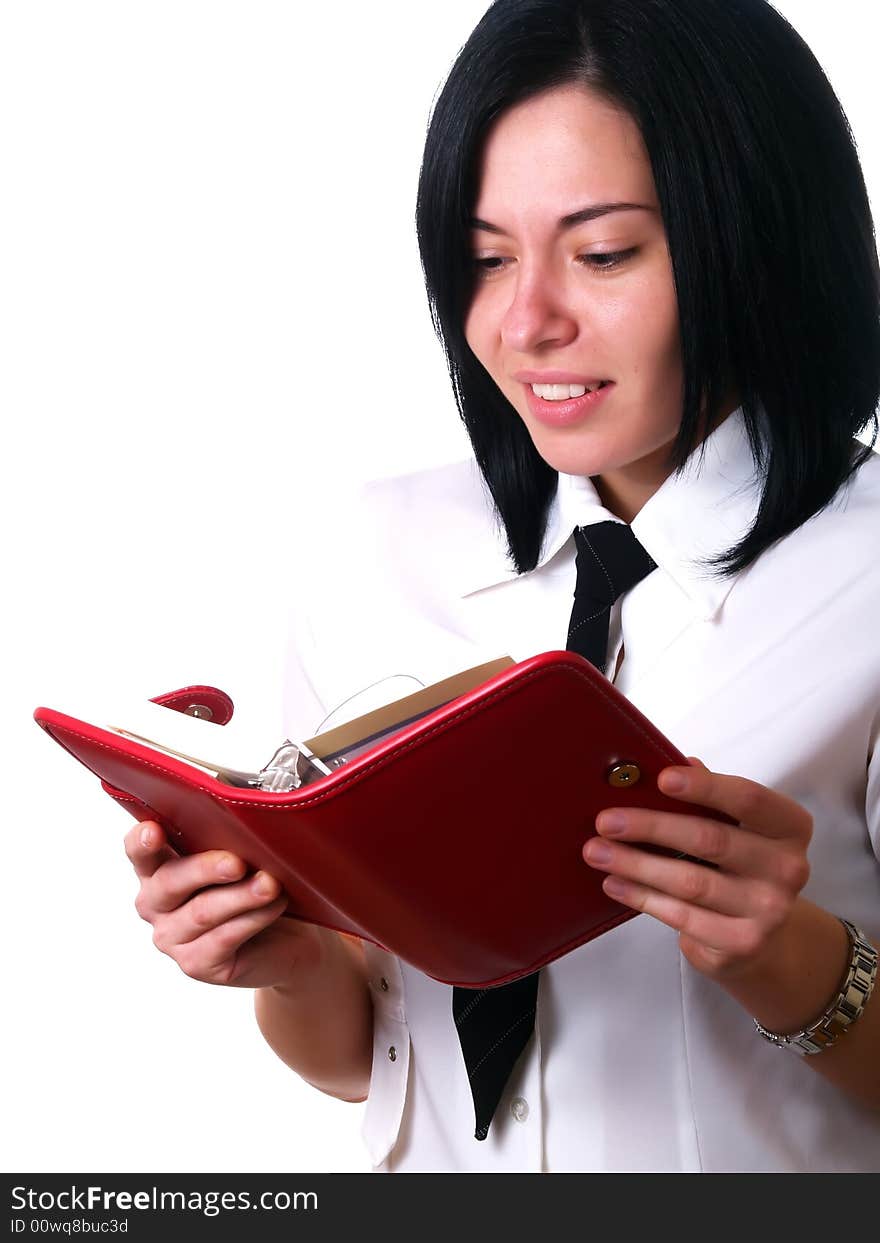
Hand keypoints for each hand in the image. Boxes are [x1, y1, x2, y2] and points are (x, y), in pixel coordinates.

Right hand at [125, 820, 327, 989]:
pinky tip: (274, 905)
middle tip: (238, 863)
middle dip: (204, 869)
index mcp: (159, 868)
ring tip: (270, 884)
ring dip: (240, 895)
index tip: (155, 831)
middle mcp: (156, 904)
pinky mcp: (195, 964)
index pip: (139, 851)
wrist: (289, 939)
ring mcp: (171, 938)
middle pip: (169, 882)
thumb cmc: (259, 886)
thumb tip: (243, 827)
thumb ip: (229, 842)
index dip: (142, 841)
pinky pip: (223, 938)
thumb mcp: (243, 858)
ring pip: (202, 912)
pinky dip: (252, 918)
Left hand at [582, 758, 812, 980]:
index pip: (748, 799)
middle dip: (650, 827)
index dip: (705, 787)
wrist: (763, 939)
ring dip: (636, 864)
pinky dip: (642, 897)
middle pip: (710, 839)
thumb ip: (708, 797)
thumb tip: (667, 764)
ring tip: (597, 852)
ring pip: (690, 881)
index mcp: (789, 826)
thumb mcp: (734, 828)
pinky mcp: (743, 943)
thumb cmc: (739, 867)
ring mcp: (769, 910)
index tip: (662, 779)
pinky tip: (614, 884)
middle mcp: (788, 868)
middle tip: (606, 821)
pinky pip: (682, 916)